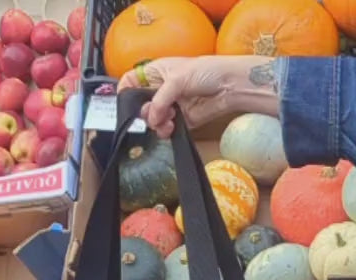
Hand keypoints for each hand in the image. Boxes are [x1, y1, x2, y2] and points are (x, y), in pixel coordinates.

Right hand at [117, 56, 280, 137]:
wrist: (229, 86)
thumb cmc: (205, 71)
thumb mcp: (177, 79)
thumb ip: (160, 99)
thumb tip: (151, 119)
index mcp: (156, 73)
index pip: (132, 81)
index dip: (126, 92)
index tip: (127, 103)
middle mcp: (161, 90)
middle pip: (141, 106)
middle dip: (145, 113)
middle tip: (153, 114)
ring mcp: (171, 106)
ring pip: (153, 120)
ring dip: (156, 124)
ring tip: (167, 121)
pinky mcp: (181, 121)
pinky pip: (166, 129)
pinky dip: (166, 131)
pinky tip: (172, 127)